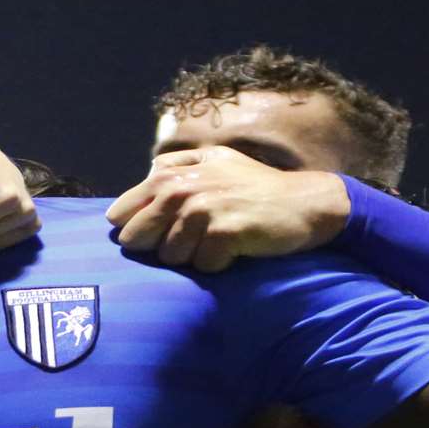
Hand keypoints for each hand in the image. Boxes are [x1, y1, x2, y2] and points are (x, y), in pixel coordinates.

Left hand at [104, 147, 349, 271]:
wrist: (304, 203)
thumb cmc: (254, 186)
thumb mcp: (213, 161)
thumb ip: (175, 166)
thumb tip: (144, 178)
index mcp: (172, 174)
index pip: (123, 211)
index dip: (134, 228)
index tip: (150, 233)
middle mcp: (182, 188)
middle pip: (139, 238)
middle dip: (158, 247)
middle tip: (190, 241)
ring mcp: (203, 210)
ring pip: (171, 256)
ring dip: (191, 257)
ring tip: (216, 242)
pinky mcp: (224, 233)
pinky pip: (202, 266)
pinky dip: (217, 264)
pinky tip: (234, 250)